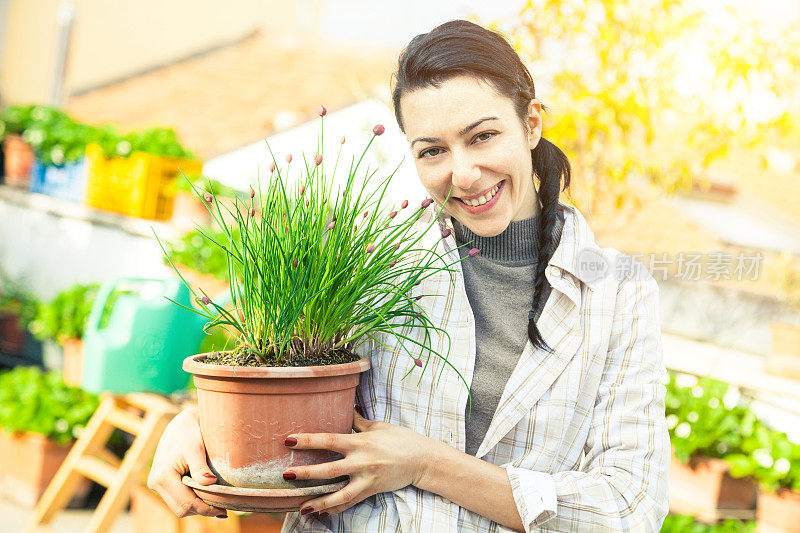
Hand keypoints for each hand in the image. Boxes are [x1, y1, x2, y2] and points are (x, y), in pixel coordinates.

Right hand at [147, 407, 227, 518]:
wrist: (180, 423)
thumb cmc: (189, 432)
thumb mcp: (196, 448)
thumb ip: (200, 467)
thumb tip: (210, 484)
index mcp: (163, 476)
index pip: (186, 503)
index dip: (205, 510)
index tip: (224, 511)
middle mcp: (156, 482)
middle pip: (181, 509)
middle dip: (202, 510)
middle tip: (223, 509)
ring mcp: (156, 483)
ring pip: (179, 507)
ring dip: (197, 507)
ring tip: (217, 504)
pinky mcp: (161, 482)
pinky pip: (177, 499)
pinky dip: (191, 501)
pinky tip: (206, 498)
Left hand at [283, 409, 431, 515]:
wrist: (422, 459)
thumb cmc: (400, 439)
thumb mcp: (378, 426)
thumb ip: (358, 421)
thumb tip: (345, 407)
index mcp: (360, 442)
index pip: (329, 440)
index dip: (309, 441)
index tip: (289, 440)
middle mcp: (361, 462)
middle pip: (329, 469)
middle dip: (306, 474)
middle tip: (287, 475)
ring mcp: (367, 479)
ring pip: (339, 494)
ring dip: (319, 501)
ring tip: (301, 506)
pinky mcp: (372, 490)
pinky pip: (351, 502)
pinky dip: (336, 508)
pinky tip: (322, 512)